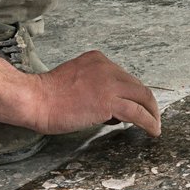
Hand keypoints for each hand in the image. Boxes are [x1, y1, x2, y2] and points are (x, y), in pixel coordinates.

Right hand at [27, 50, 162, 135]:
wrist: (34, 99)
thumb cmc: (47, 96)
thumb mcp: (75, 81)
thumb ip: (94, 88)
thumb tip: (112, 111)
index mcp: (97, 60)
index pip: (124, 77)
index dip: (132, 94)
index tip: (137, 106)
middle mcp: (107, 67)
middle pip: (137, 86)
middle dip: (147, 103)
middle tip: (152, 117)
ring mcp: (109, 83)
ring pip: (143, 98)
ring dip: (152, 114)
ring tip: (155, 127)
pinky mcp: (109, 101)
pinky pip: (138, 112)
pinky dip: (149, 122)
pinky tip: (153, 130)